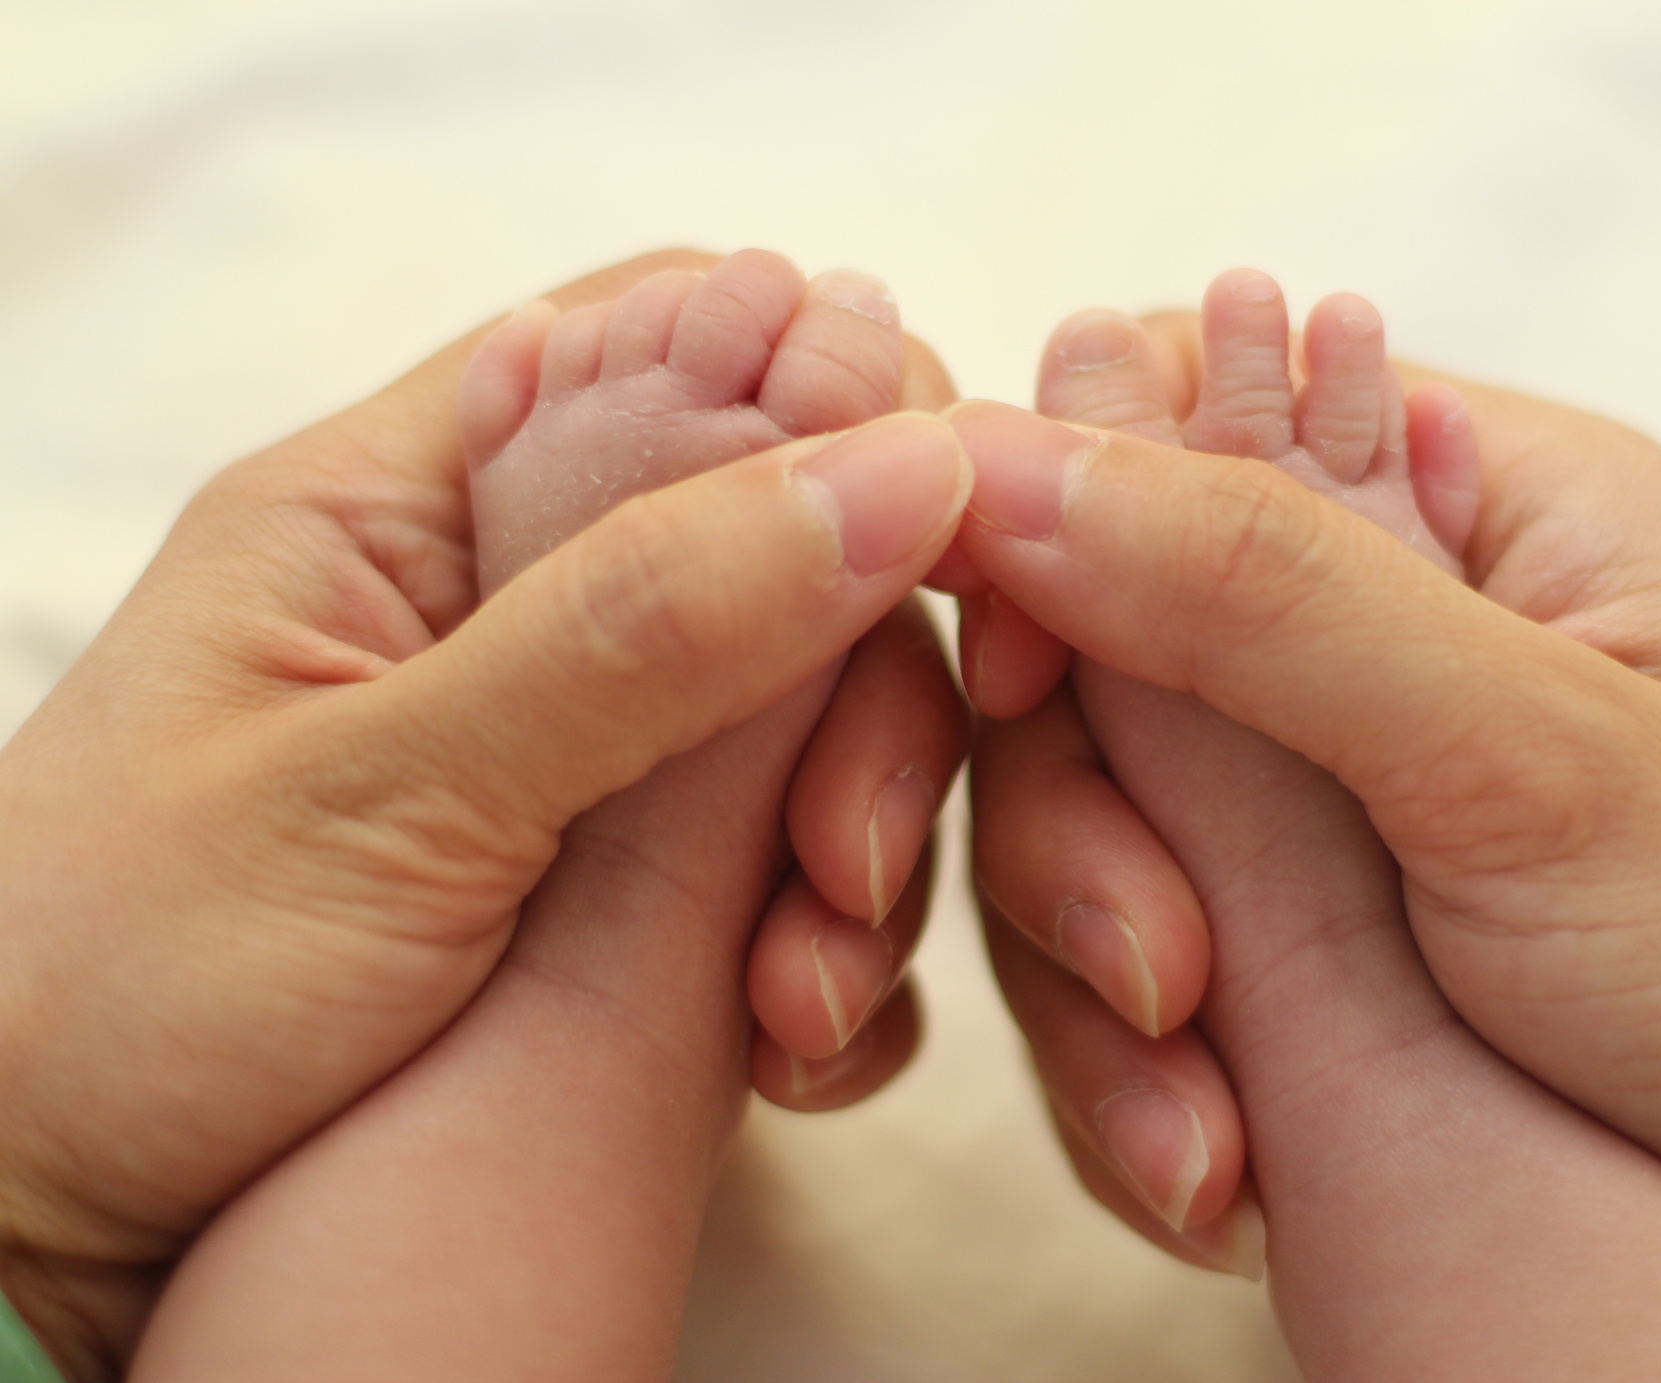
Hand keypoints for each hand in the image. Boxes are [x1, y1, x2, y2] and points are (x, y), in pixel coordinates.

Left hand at [0, 251, 970, 1377]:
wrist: (20, 1237)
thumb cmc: (113, 990)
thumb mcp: (382, 795)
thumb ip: (643, 622)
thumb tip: (898, 460)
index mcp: (408, 498)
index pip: (679, 338)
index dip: (840, 404)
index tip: (942, 542)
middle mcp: (509, 599)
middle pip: (784, 548)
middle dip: (862, 702)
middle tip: (844, 866)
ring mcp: (575, 748)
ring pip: (810, 719)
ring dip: (852, 852)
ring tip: (797, 1008)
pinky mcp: (617, 887)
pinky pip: (781, 864)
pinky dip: (818, 947)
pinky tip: (791, 1045)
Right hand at [956, 374, 1660, 1382]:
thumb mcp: (1533, 765)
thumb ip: (1270, 594)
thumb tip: (1011, 461)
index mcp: (1487, 485)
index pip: (1180, 402)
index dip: (1049, 523)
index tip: (1018, 690)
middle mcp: (1405, 607)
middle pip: (1108, 635)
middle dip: (1084, 826)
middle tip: (1164, 985)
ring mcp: (1350, 761)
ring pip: (1109, 806)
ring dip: (1108, 975)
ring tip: (1209, 1150)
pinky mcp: (1313, 904)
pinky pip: (1147, 924)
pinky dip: (1148, 1051)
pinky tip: (1219, 1161)